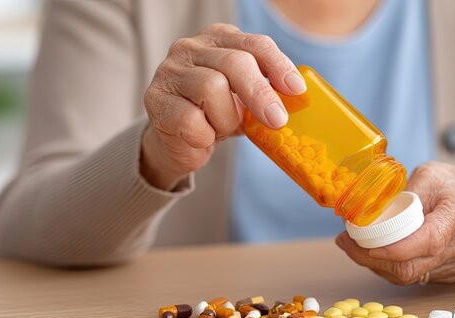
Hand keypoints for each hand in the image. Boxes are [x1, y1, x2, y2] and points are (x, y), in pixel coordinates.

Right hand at [141, 23, 305, 189]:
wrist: (180, 141)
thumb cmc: (219, 113)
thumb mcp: (247, 98)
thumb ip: (268, 89)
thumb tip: (299, 97)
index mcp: (220, 39)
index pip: (255, 44)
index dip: (278, 66)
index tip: (296, 89)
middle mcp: (191, 47)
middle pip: (235, 63)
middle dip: (260, 93)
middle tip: (277, 120)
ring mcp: (169, 70)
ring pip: (212, 87)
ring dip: (226, 118)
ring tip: (222, 128)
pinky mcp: (154, 98)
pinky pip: (190, 118)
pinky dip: (204, 134)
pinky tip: (202, 136)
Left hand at [335, 162, 454, 284]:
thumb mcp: (434, 174)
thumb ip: (406, 190)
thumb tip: (372, 209)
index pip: (428, 240)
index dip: (395, 248)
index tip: (367, 244)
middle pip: (413, 266)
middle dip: (373, 260)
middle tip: (348, 243)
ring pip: (413, 276)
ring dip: (380, 265)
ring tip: (357, 246)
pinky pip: (420, 277)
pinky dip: (396, 268)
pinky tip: (381, 254)